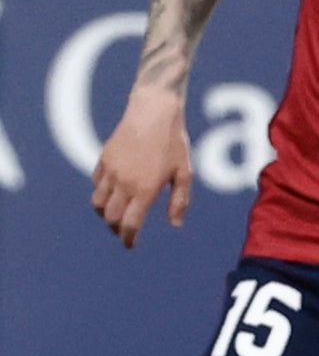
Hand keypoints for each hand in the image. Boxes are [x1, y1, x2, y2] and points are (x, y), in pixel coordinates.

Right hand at [92, 88, 192, 246]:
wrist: (153, 111)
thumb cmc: (174, 141)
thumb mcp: (184, 171)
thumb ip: (179, 200)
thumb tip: (175, 225)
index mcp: (145, 189)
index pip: (130, 224)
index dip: (128, 238)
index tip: (130, 245)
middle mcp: (124, 183)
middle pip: (111, 218)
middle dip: (117, 229)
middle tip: (124, 232)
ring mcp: (111, 172)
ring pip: (98, 204)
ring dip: (106, 215)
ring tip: (116, 216)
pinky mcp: (103, 160)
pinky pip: (96, 185)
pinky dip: (101, 195)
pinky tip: (112, 194)